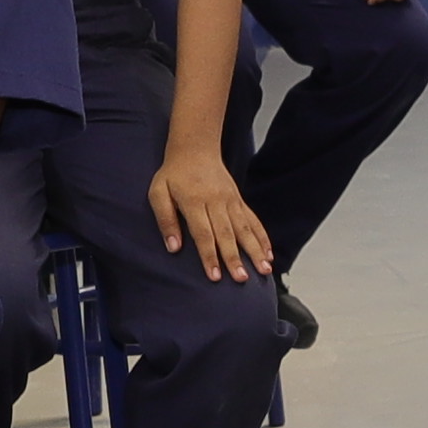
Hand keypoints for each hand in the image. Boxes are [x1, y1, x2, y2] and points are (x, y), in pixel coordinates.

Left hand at [150, 148, 272, 281]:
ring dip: (255, 251)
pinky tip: (268, 254)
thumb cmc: (173, 174)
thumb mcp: (158, 192)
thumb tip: (173, 247)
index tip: (215, 276)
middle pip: (226, 234)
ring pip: (244, 229)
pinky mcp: (239, 200)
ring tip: (264, 270)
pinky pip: (253, 220)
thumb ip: (165, 219)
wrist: (196, 148)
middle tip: (242, 279)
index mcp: (194, 202)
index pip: (203, 233)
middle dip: (235, 258)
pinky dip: (262, 237)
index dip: (209, 256)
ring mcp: (231, 201)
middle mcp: (216, 202)